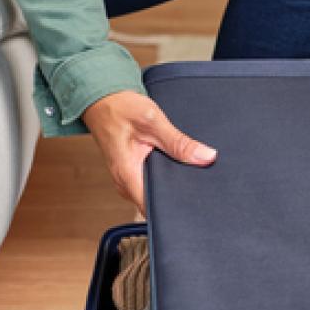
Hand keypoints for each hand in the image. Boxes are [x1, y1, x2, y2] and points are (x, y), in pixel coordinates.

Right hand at [83, 89, 216, 215]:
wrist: (103, 101)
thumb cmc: (120, 109)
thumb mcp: (153, 121)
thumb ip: (179, 142)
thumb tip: (206, 156)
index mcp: (127, 174)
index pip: (153, 208)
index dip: (174, 207)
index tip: (193, 201)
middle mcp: (124, 183)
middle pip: (155, 204)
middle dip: (176, 195)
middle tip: (197, 183)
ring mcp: (126, 180)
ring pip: (153, 194)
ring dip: (170, 185)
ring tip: (187, 173)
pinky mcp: (130, 174)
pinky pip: (150, 184)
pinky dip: (163, 177)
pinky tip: (174, 167)